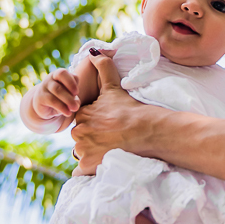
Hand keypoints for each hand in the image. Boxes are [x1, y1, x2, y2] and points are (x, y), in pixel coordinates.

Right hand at [35, 69, 79, 119]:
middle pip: (60, 77)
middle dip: (71, 87)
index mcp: (58, 74)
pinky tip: (68, 113)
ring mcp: (44, 87)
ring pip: (57, 89)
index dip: (72, 81)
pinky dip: (62, 107)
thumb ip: (75, 99)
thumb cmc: (60, 99)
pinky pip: (53, 100)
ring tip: (75, 108)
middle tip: (77, 101)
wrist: (43, 107)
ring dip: (68, 99)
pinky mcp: (40, 97)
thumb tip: (76, 104)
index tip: (76, 92)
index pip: (64, 72)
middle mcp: (50, 78)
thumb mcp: (69, 97)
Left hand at [71, 50, 153, 173]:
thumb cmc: (131, 109)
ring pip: (81, 153)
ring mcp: (83, 150)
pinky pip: (79, 171)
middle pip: (81, 138)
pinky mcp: (89, 166)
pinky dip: (87, 169)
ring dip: (91, 153)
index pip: (83, 122)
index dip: (95, 124)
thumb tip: (94, 51)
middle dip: (91, 139)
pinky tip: (100, 163)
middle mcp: (78, 133)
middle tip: (111, 138)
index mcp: (82, 115)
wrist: (146, 131)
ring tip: (110, 150)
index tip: (109, 125)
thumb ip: (103, 67)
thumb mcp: (114, 86)